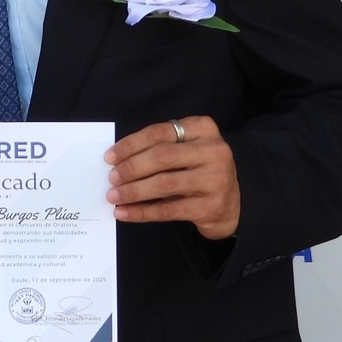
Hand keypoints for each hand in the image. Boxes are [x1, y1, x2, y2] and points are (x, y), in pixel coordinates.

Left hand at [104, 114, 241, 239]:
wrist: (231, 203)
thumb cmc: (199, 171)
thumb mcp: (186, 150)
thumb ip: (159, 148)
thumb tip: (117, 160)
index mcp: (204, 128)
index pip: (159, 132)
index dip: (131, 145)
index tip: (110, 157)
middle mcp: (214, 151)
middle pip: (162, 156)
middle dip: (131, 168)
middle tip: (112, 178)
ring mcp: (216, 179)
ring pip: (164, 184)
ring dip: (133, 191)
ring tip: (114, 196)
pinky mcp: (212, 206)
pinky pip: (169, 210)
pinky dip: (142, 212)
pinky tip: (124, 213)